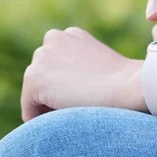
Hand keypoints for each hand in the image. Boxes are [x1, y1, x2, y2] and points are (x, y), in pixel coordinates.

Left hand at [21, 27, 145, 121]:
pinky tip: (62, 120)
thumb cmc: (123, 84)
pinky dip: (39, 119)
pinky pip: (28, 107)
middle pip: (42, 77)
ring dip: (48, 105)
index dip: (65, 87)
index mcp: (71, 35)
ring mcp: (42, 57)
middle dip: (53, 94)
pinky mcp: (35, 77)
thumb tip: (65, 90)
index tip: (82, 98)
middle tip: (77, 107)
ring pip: (34, 92)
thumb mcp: (99, 67)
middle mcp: (54, 38)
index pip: (55, 66)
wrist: (128, 86)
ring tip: (73, 111)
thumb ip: (79, 70)